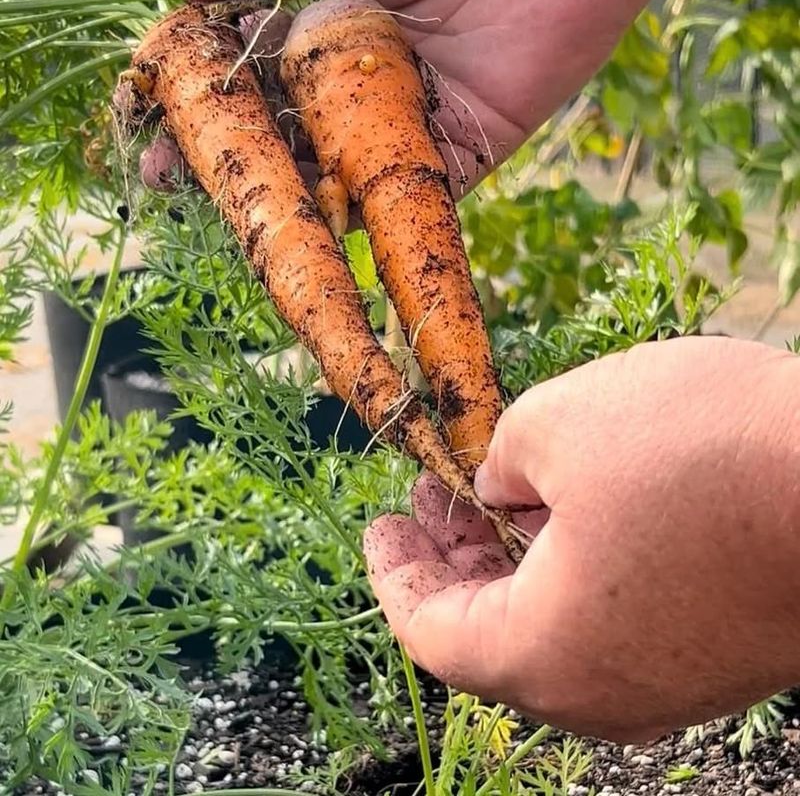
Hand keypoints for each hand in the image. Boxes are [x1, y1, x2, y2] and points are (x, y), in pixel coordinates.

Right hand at [179, 0, 664, 194]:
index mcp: (330, 17)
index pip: (254, 72)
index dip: (206, 96)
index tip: (156, 117)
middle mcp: (364, 74)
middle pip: (288, 132)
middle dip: (233, 158)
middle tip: (171, 178)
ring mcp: (413, 114)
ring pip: (341, 172)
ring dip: (287, 198)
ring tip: (230, 213)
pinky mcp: (466, 144)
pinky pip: (411, 192)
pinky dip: (368, 217)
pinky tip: (315, 234)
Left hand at [363, 336, 799, 741]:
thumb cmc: (706, 452)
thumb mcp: (562, 423)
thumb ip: (502, 461)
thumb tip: (500, 486)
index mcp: (545, 654)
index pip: (432, 635)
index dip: (396, 573)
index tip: (382, 525)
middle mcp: (602, 692)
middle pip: (492, 636)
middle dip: (453, 558)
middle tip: (434, 495)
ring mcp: (666, 681)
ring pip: (556, 627)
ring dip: (514, 559)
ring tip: (494, 490)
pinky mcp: (714, 651)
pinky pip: (613, 621)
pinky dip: (572, 569)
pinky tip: (572, 506)